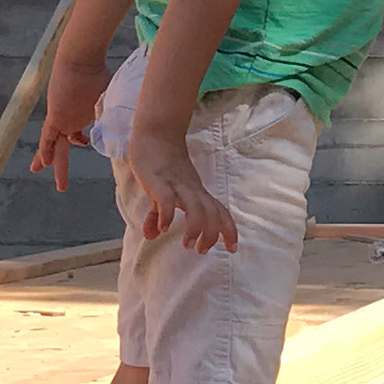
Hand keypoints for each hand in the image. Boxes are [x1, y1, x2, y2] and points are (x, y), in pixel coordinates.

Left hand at [33, 46, 109, 190]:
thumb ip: (122, 107)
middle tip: (60, 184)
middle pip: (64, 146)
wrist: (81, 60)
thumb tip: (149, 112)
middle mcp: (70, 119)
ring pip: (56, 146)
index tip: (85, 142)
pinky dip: (45, 150)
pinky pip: (48, 137)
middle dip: (60, 165)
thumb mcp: (112, 95)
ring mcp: (62, 118)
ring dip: (53, 163)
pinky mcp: (55, 116)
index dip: (80, 140)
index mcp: (81, 114)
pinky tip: (44, 164)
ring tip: (55, 183)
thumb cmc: (98, 71)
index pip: (76, 134)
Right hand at [121, 124, 238, 252]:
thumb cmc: (162, 162)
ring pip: (195, 207)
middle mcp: (191, 189)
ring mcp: (176, 184)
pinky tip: (162, 228)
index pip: (219, 212)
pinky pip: (166, 199)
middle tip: (201, 250)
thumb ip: (157, 215)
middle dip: (211, 234)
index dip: (229, 230)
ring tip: (188, 243)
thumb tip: (151, 235)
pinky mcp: (159, 180)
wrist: (156, 132)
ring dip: (195, 228)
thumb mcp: (162, 192)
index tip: (232, 248)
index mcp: (197, 192)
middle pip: (211, 212)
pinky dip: (166, 215)